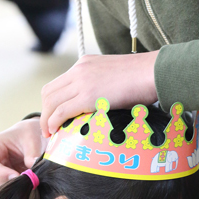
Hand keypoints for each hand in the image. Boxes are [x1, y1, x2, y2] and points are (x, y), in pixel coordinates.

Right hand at [0, 118, 45, 192]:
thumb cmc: (29, 134)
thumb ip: (32, 155)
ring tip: (28, 182)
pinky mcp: (1, 181)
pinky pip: (4, 192)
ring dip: (12, 189)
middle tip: (27, 182)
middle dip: (7, 184)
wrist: (32, 136)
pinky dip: (15, 191)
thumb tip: (33, 174)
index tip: (18, 176)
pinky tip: (26, 185)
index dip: (0, 174)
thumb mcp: (33, 139)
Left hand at [40, 51, 158, 135]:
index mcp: (85, 64)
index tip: (53, 116)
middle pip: (49, 92)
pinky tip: (55, 131)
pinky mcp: (88, 96)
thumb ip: (102, 87)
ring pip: (51, 102)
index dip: (51, 102)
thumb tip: (101, 107)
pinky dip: (54, 122)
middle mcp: (79, 70)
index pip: (58, 83)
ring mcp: (82, 82)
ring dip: (47, 120)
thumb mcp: (115, 77)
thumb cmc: (143, 78)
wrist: (153, 72)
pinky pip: (61, 111)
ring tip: (50, 134)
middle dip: (45, 112)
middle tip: (48, 128)